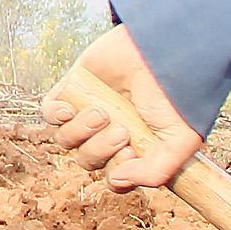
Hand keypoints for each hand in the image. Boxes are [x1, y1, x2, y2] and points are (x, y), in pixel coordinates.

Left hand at [41, 27, 202, 191]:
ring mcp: (90, 110)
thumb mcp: (181, 140)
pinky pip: (49, 113)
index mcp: (136, 146)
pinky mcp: (73, 89)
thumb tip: (117, 179)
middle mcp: (111, 131)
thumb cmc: (176, 94)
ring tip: (101, 112)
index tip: (129, 153)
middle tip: (120, 130)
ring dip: (80, 132)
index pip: (113, 178)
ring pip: (65, 139)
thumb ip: (155, 172)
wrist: (166, 50)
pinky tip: (71, 110)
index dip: (115, 174)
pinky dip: (54, 116)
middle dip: (98, 150)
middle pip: (86, 160)